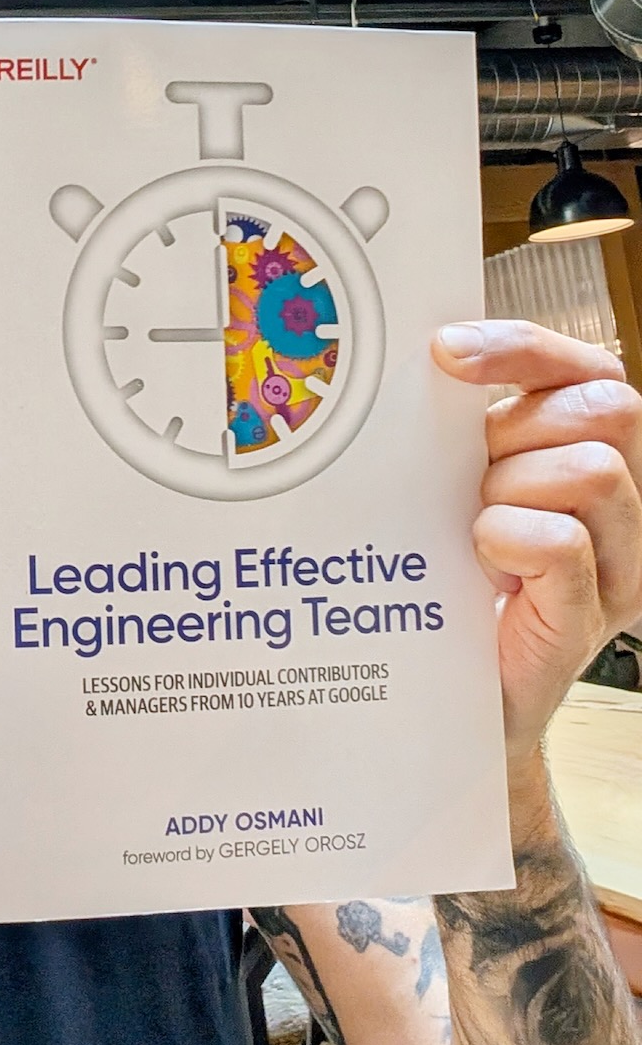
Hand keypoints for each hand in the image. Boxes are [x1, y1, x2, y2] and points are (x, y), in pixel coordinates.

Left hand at [432, 320, 641, 773]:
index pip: (587, 370)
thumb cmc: (443, 583)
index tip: (445, 351)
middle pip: (604, 408)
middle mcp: (618, 508)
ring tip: (473, 531)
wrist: (439, 696)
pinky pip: (564, 542)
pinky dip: (509, 537)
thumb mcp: (451, 489)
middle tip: (467, 477)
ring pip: (594, 470)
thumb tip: (426, 363)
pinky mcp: (585, 620)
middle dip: (517, 428)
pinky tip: (480, 560)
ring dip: (511, 488)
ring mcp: (614, 566)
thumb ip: (461, 434)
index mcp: (585, 459)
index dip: (522, 347)